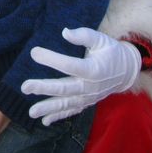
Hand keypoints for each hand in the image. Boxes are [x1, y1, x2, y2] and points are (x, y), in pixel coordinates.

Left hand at [21, 27, 140, 124]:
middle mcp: (90, 86)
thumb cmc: (111, 51)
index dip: (51, 59)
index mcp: (93, 69)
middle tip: (25, 87)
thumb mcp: (101, 39)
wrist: (126, 71)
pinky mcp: (87, 103)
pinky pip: (72, 111)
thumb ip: (84, 35)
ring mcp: (88, 97)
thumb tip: (65, 32)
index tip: (34, 52)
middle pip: (64, 88)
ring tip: (31, 112)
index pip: (70, 65)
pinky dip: (58, 117)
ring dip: (48, 108)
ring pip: (66, 104)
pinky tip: (44, 121)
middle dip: (43, 88)